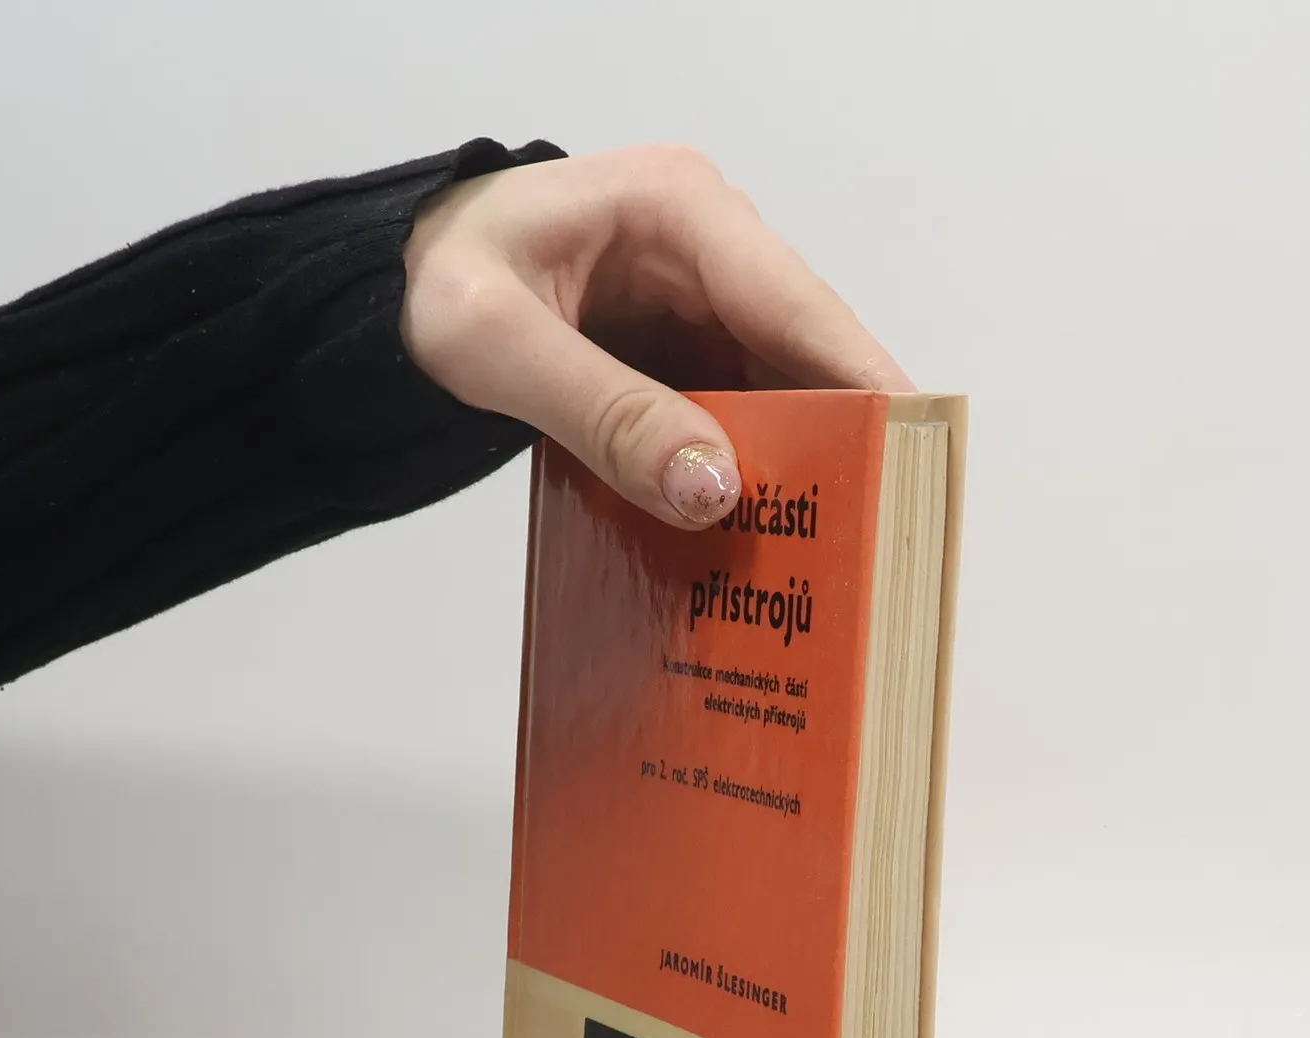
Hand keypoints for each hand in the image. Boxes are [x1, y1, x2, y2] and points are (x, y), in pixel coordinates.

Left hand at [401, 143, 912, 528]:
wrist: (396, 289)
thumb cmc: (435, 287)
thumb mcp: (499, 349)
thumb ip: (604, 416)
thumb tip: (714, 490)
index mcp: (678, 211)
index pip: (795, 303)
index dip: (860, 381)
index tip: (913, 455)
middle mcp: (711, 248)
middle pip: (804, 354)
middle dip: (837, 440)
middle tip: (874, 535)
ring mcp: (703, 302)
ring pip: (778, 393)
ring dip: (795, 469)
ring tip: (827, 554)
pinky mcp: (686, 353)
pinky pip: (736, 417)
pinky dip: (744, 474)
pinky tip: (757, 538)